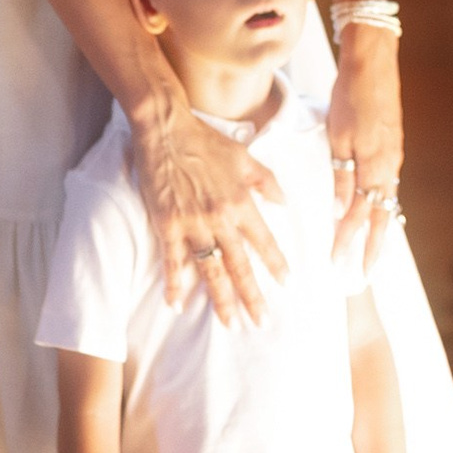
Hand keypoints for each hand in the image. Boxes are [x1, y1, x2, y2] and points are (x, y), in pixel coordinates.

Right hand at [129, 83, 284, 326]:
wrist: (166, 129)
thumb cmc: (206, 141)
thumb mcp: (245, 157)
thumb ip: (266, 182)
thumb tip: (283, 203)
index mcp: (242, 202)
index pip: (264, 241)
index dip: (275, 264)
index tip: (286, 283)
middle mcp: (220, 218)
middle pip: (239, 265)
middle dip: (252, 296)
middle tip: (261, 322)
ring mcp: (192, 223)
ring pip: (210, 270)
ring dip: (221, 299)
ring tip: (230, 323)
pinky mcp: (167, 224)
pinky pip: (173, 261)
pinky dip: (174, 284)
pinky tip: (176, 304)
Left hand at [327, 19, 404, 270]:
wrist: (374, 61)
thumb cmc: (350, 96)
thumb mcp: (338, 137)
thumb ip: (341, 175)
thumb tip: (341, 211)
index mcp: (375, 166)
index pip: (360, 215)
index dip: (350, 241)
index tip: (340, 264)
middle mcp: (389, 165)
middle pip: (382, 215)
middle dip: (374, 246)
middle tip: (367, 273)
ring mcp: (394, 155)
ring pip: (386, 200)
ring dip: (378, 226)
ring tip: (372, 248)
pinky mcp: (392, 144)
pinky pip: (388, 183)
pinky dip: (381, 203)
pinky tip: (376, 207)